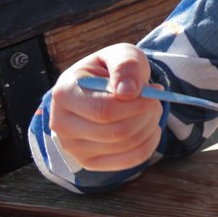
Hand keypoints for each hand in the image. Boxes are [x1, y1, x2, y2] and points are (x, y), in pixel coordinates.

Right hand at [47, 44, 163, 171]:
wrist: (102, 88)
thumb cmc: (111, 70)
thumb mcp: (120, 55)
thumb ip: (125, 66)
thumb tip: (128, 92)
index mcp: (64, 93)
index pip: (103, 110)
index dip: (136, 104)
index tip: (154, 90)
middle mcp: (61, 124)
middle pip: (115, 132)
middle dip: (146, 115)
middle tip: (156, 99)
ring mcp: (73, 147)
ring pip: (124, 146)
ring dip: (149, 125)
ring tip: (151, 109)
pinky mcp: (88, 162)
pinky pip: (129, 161)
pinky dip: (149, 143)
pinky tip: (150, 126)